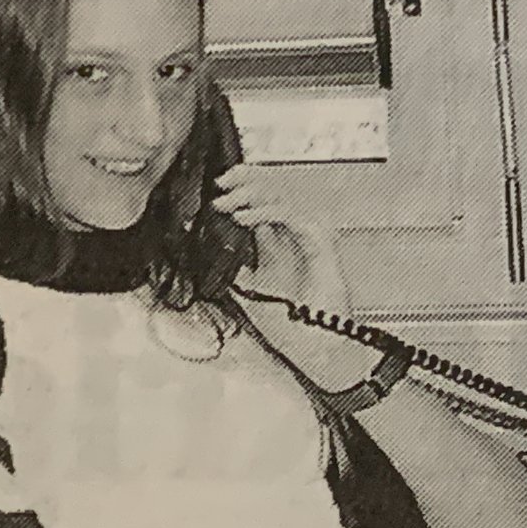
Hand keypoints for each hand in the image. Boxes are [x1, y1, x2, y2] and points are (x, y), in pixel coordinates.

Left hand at [213, 166, 374, 387]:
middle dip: (243, 182)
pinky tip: (244, 218)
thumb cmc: (289, 323)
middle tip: (219, 184)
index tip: (214, 188)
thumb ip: (232, 270)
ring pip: (279, 197)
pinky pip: (291, 216)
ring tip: (225, 203)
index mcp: (275, 241)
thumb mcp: (246, 291)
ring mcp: (308, 234)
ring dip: (249, 195)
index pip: (257, 201)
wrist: (316, 345)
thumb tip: (207, 249)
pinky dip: (265, 213)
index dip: (238, 188)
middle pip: (269, 191)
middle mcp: (292, 232)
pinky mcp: (319, 241)